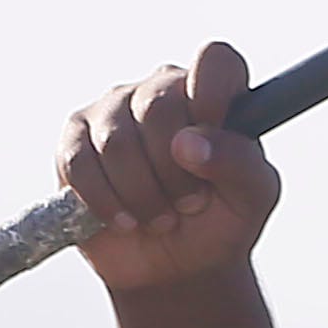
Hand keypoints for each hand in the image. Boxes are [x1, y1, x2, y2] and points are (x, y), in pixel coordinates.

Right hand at [60, 42, 280, 291]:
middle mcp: (160, 91)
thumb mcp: (253, 198)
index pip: (216, 60)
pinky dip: (106, 202)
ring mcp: (112, 111)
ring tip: (162, 218)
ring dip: (144, 194)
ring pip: (117, 140)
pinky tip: (127, 221)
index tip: (212, 128)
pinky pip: (79, 164)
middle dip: (176, 170)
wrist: (178, 266)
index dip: (212, 90)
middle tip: (190, 203)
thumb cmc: (222, 221)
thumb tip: (189, 142)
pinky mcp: (74, 141)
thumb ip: (240, 163)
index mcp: (213, 94)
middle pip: (158, 105)